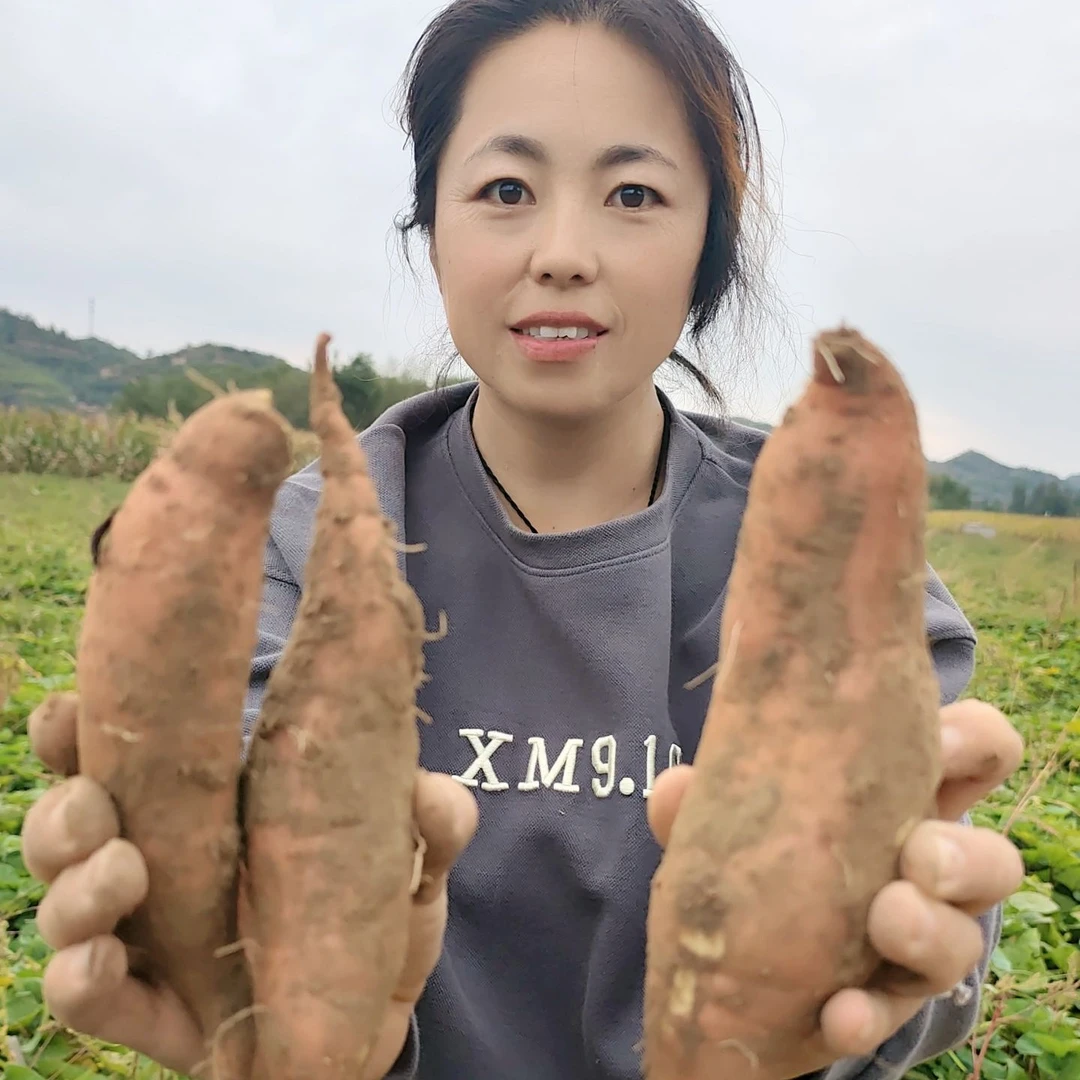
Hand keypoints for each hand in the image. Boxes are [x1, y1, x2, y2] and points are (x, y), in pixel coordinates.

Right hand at [21, 692, 477, 1078]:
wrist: (372, 1020)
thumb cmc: (373, 918)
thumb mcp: (411, 862)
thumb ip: (431, 824)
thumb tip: (431, 794)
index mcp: (203, 810)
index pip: (122, 759)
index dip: (75, 733)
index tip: (71, 710)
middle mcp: (154, 866)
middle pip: (70, 827)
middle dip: (67, 811)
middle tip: (99, 804)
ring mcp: (143, 940)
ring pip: (63, 905)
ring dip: (76, 886)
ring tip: (123, 872)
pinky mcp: (145, 1010)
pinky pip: (83, 995)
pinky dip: (79, 976)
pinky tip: (100, 959)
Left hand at [647, 698, 1024, 1077]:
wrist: (738, 941)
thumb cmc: (758, 838)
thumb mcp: (732, 808)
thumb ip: (708, 796)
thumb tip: (677, 788)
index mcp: (906, 791)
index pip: (977, 750)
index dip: (974, 742)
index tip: (939, 743)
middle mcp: (928, 864)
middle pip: (993, 858)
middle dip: (963, 856)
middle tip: (918, 855)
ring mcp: (917, 938)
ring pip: (965, 939)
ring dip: (928, 933)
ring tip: (886, 921)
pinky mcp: (886, 997)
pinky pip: (894, 1011)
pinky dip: (865, 1014)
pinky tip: (837, 1014)